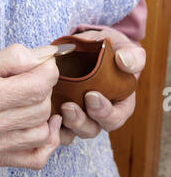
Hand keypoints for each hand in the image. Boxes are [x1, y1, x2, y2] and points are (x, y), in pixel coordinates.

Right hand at [0, 44, 61, 168]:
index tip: (43, 62)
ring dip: (43, 110)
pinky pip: (37, 158)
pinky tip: (40, 122)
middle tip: (29, 76)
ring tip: (27, 97)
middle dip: (43, 87)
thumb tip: (47, 57)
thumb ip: (14, 56)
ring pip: (43, 131)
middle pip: (41, 107)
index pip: (36, 87)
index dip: (48, 70)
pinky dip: (46, 140)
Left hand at [58, 28, 145, 145]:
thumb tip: (124, 61)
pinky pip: (55, 126)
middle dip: (80, 122)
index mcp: (118, 105)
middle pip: (91, 129)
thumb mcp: (122, 48)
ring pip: (72, 131)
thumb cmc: (109, 49)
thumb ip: (131, 56)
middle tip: (69, 107)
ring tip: (58, 108)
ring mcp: (78, 114)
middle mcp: (98, 115)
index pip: (114, 118)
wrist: (85, 45)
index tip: (91, 96)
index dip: (104, 112)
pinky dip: (50, 123)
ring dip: (64, 124)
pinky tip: (44, 112)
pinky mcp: (59, 110)